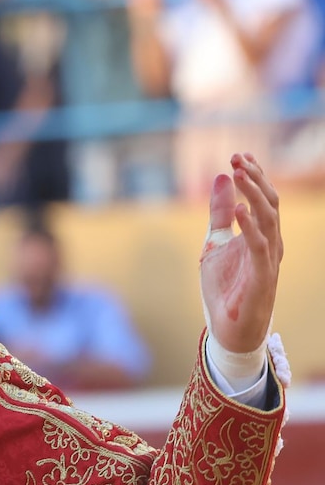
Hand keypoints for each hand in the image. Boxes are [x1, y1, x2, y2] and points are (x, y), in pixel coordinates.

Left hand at [199, 154, 282, 353]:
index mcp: (262, 235)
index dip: (254, 175)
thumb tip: (220, 177)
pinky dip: (250, 227)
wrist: (228, 329)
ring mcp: (268, 260)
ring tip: (239, 174)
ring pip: (269, 220)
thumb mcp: (214, 243)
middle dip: (255, 178)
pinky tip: (238, 210)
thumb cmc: (225, 287)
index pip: (263, 199)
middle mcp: (271, 244)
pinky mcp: (261, 277)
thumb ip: (217, 214)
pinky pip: (260, 247)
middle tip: (237, 158)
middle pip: (269, 203)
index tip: (239, 155)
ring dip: (253, 195)